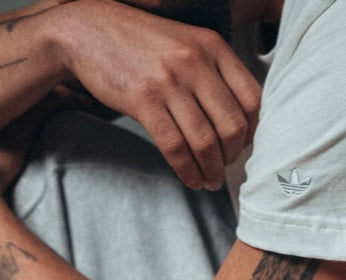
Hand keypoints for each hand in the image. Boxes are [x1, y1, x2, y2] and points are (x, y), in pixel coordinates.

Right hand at [50, 0, 260, 188]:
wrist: (91, 31)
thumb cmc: (140, 44)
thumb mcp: (185, 45)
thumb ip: (212, 73)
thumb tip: (236, 119)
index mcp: (213, 46)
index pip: (252, 98)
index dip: (254, 132)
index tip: (244, 147)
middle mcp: (196, 61)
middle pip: (232, 125)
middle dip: (233, 157)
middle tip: (225, 169)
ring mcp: (170, 81)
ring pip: (205, 141)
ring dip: (211, 170)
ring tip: (209, 181)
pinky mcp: (144, 101)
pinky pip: (175, 148)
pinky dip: (187, 171)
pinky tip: (190, 179)